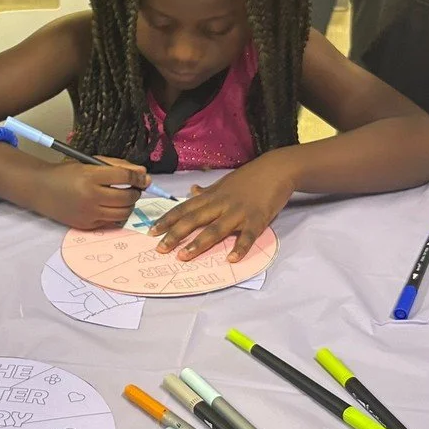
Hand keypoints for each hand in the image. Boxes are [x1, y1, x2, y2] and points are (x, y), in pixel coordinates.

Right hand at [34, 158, 148, 229]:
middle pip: (127, 197)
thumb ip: (117, 166)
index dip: (138, 178)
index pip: (124, 177)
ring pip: (123, 213)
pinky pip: (111, 222)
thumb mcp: (90, 163)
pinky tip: (110, 206)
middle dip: (136, 192)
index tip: (144, 178)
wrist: (41, 189)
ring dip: (129, 205)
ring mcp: (88, 213)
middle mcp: (90, 196)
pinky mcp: (86, 225)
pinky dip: (116, 214)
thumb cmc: (67, 173)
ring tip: (124, 198)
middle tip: (134, 189)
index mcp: (90, 176)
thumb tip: (143, 174)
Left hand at [150, 156, 294, 261]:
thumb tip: (191, 190)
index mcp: (212, 196)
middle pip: (194, 220)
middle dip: (175, 234)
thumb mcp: (224, 182)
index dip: (167, 220)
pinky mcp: (257, 219)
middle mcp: (221, 204)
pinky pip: (248, 235)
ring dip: (199, 243)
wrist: (276, 169)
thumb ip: (207, 191)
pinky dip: (240, 247)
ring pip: (216, 229)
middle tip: (160, 249)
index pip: (184, 209)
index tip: (151, 231)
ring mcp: (239, 212)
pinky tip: (231, 259)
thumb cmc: (249, 177)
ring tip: (184, 257)